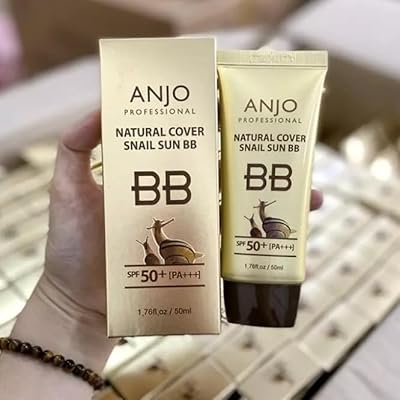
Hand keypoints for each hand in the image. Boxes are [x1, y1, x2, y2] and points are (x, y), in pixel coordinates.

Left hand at [41, 111, 322, 316]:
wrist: (80, 301)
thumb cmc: (71, 246)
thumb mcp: (67, 189)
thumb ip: (76, 145)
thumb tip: (104, 105)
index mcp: (153, 175)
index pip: (188, 142)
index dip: (214, 124)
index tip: (239, 105)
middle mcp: (177, 197)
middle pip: (223, 172)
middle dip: (257, 160)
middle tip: (288, 145)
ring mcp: (190, 228)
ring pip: (237, 207)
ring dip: (273, 200)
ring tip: (308, 192)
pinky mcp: (196, 258)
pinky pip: (232, 245)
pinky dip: (262, 240)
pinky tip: (291, 233)